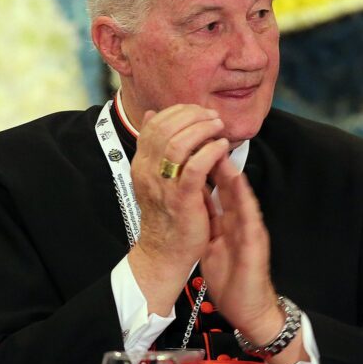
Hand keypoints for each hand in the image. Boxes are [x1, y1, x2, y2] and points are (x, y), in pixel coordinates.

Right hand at [128, 104, 231, 314]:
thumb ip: (157, 146)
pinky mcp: (182, 199)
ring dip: (202, 129)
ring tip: (218, 127)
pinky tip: (222, 147)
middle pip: (165, 128)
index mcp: (141, 163)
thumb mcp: (155, 175)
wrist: (164, 252)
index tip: (198, 111)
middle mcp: (147, 171)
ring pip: (178, 143)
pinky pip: (194, 167)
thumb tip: (153, 115)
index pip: (153, 124)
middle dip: (192, 116)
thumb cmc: (166, 213)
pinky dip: (210, 152)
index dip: (177, 111)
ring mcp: (163, 185)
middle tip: (212, 116)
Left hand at [201, 158, 306, 363]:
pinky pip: (249, 217)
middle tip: (208, 137)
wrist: (248, 308)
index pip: (215, 187)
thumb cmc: (230, 277)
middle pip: (228, 186)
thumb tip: (191, 197)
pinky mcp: (255, 243)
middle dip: (218, 160)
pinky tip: (240, 185)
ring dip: (233, 174)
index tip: (192, 145)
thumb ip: (205, 218)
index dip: (205, 165)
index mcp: (228, 220)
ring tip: (223, 152)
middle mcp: (240, 220)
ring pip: (241, 196)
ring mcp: (249, 229)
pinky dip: (244, 198)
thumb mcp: (211, 242)